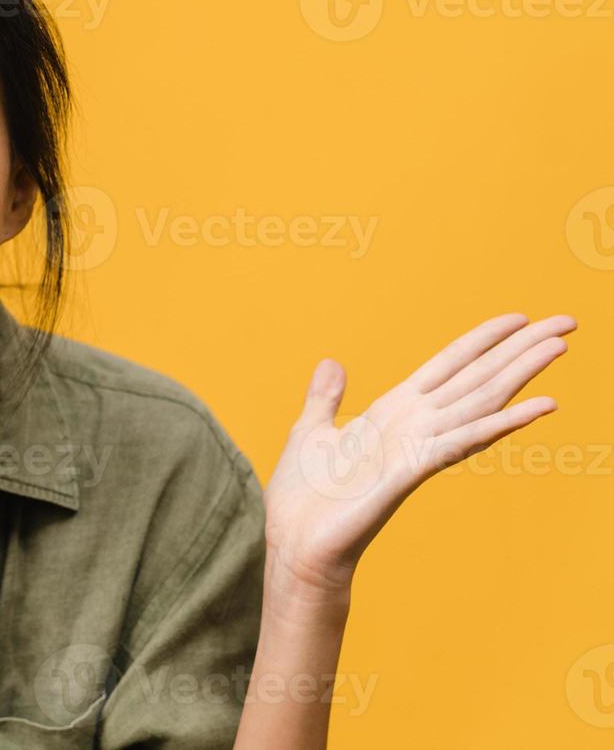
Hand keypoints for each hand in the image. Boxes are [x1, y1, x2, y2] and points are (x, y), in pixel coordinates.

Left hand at [263, 312, 574, 599]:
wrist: (299, 547)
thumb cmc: (305, 499)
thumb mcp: (311, 432)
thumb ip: (325, 398)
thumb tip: (332, 362)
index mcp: (392, 412)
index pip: (448, 366)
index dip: (483, 340)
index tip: (519, 318)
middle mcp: (415, 426)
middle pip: (477, 378)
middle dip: (521, 350)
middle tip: (567, 323)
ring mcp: (418, 448)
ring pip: (480, 402)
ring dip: (521, 374)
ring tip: (559, 347)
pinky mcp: (411, 472)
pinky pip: (462, 441)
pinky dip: (499, 423)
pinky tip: (539, 407)